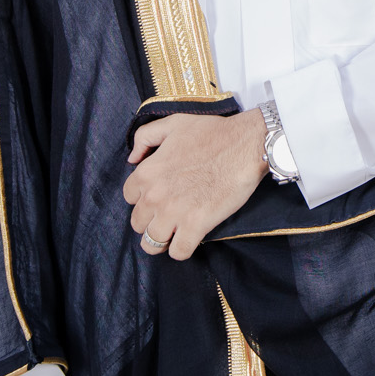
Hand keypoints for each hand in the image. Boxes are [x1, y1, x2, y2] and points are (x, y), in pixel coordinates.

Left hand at [123, 109, 268, 258]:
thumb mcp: (173, 124)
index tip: (157, 198)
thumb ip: (145, 137)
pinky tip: (188, 240)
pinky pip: (178, 252)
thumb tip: (132, 158)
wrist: (245, 144)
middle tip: (166, 217)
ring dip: (162, 241)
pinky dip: (181, 250)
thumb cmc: (212, 133)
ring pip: (152, 243)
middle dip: (150, 221)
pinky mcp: (197, 225)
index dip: (142, 199)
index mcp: (147, 172)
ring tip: (174, 233)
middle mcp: (155, 195)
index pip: (129, 198)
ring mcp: (174, 212)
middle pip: (138, 224)